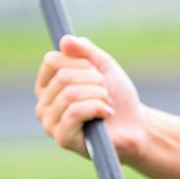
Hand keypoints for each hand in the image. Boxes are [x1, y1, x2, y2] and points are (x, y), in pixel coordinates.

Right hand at [35, 35, 147, 164]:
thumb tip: (65, 39)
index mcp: (48, 87)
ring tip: (107, 103)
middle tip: (105, 92)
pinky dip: (97, 107)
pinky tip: (106, 114)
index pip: (52, 61)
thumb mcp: (103, 67)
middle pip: (63, 76)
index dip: (80, 62)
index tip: (95, 72)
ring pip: (70, 93)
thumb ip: (85, 51)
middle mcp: (43, 105)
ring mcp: (50, 124)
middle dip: (93, 80)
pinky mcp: (62, 139)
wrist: (135, 125)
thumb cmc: (117, 96)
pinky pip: (74, 111)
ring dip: (98, 94)